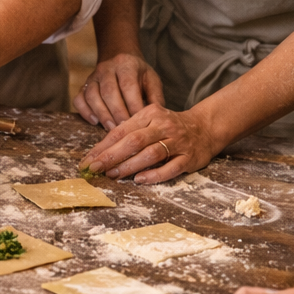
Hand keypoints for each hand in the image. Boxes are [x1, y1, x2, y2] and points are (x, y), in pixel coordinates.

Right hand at [73, 53, 163, 129]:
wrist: (120, 59)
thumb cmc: (139, 75)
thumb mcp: (152, 80)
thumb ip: (156, 97)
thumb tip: (158, 118)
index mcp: (126, 65)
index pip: (128, 85)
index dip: (132, 105)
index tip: (140, 122)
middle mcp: (107, 68)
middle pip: (109, 91)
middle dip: (117, 113)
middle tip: (125, 130)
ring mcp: (93, 76)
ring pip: (92, 95)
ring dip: (102, 114)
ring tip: (111, 129)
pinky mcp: (83, 85)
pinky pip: (79, 99)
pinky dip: (85, 111)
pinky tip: (95, 121)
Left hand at [78, 102, 216, 182]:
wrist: (205, 127)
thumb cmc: (169, 127)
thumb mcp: (149, 121)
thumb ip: (129, 132)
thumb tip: (100, 151)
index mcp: (150, 114)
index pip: (122, 130)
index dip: (103, 146)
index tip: (88, 160)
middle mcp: (163, 126)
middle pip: (134, 141)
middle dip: (112, 156)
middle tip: (95, 168)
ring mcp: (177, 142)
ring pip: (151, 154)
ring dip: (130, 165)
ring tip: (113, 175)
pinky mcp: (189, 158)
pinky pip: (171, 168)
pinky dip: (155, 174)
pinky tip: (140, 180)